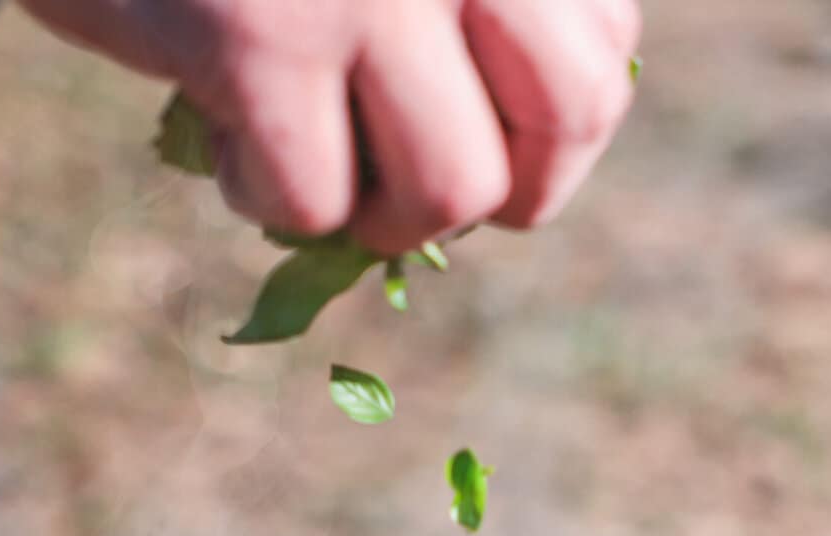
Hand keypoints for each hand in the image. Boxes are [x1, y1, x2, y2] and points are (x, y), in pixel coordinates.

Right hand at [17, 0, 639, 255]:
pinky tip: (225, 141)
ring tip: (323, 174)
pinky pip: (312, 203)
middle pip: (570, 117)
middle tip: (419, 189)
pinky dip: (267, 202)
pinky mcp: (255, 32)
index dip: (557, 137)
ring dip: (388, 220)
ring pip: (456, 186)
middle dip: (505, 191)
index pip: (606, 52)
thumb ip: (465, 11)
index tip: (493, 147)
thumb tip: (515, 180)